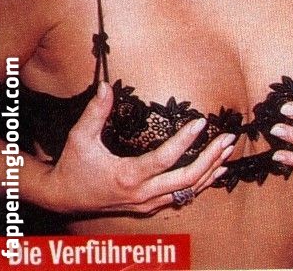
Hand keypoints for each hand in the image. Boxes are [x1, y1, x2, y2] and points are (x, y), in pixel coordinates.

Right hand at [40, 82, 234, 213]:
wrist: (64, 197)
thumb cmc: (74, 165)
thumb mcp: (80, 137)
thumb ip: (95, 112)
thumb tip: (105, 86)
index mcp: (128, 176)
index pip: (165, 159)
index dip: (185, 140)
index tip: (201, 122)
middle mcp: (142, 194)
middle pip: (186, 179)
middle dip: (210, 158)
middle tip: (228, 139)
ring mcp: (147, 203)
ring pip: (187, 192)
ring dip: (210, 171)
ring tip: (228, 152)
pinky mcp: (148, 206)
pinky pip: (180, 198)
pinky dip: (200, 184)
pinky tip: (214, 172)